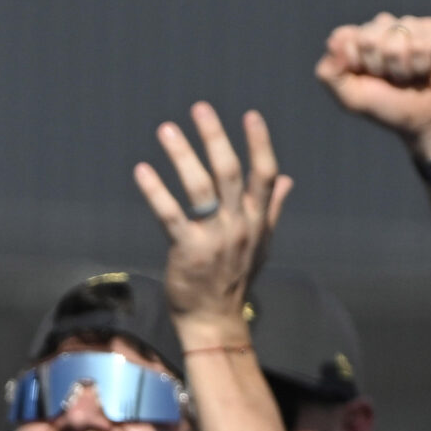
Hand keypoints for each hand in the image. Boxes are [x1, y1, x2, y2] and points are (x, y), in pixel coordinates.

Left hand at [133, 104, 292, 340]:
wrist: (215, 321)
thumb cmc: (235, 280)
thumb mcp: (262, 244)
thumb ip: (272, 209)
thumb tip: (288, 181)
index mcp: (256, 220)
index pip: (264, 174)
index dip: (259, 143)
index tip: (250, 115)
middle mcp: (239, 224)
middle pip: (229, 171)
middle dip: (214, 137)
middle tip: (199, 108)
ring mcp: (214, 237)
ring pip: (200, 187)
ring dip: (182, 154)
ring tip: (167, 130)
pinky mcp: (188, 250)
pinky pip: (171, 214)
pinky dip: (155, 190)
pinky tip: (142, 170)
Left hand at [315, 13, 430, 165]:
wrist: (426, 118)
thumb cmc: (388, 107)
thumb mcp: (352, 98)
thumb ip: (330, 74)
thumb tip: (333, 42)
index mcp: (356, 42)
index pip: (341, 38)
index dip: (353, 63)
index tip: (365, 77)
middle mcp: (380, 29)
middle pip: (367, 37)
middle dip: (377, 66)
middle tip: (388, 78)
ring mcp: (406, 27)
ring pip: (395, 38)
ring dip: (400, 68)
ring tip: (407, 75)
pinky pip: (420, 43)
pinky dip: (420, 65)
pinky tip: (425, 69)